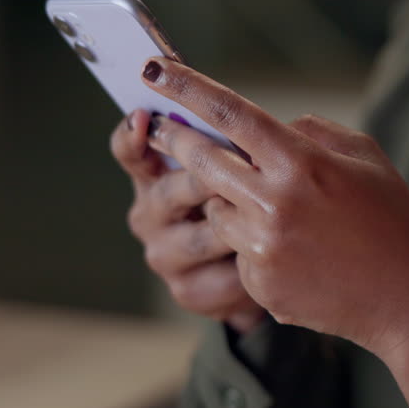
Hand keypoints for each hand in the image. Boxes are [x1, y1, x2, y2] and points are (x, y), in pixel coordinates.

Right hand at [109, 110, 265, 333]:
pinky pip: (226, 273)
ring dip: (240, 224)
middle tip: (241, 169)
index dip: (133, 134)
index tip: (146, 116)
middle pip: (169, 192)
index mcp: (154, 176)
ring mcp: (164, 256)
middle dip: (207, 178)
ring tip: (274, 215)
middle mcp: (149, 215)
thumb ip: (226, 141)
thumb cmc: (247, 203)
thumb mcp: (235, 167)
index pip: (129, 151)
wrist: (261, 273)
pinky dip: (255, 262)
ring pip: (202, 236)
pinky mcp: (189, 292)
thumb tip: (238, 114)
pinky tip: (279, 256)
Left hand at [140, 59, 408, 369]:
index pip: (230, 113)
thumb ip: (312, 132)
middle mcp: (275, 204)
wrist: (408, 300)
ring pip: (216, 210)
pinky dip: (256, 246)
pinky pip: (238, 251)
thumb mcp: (366, 157)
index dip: (187, 86)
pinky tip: (300, 255)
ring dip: (229, 201)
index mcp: (302, 163)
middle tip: (163, 129)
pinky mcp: (260, 284)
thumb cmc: (392, 221)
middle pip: (202, 162)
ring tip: (279, 212)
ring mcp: (263, 248)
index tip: (155, 69)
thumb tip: (269, 127)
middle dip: (177, 142)